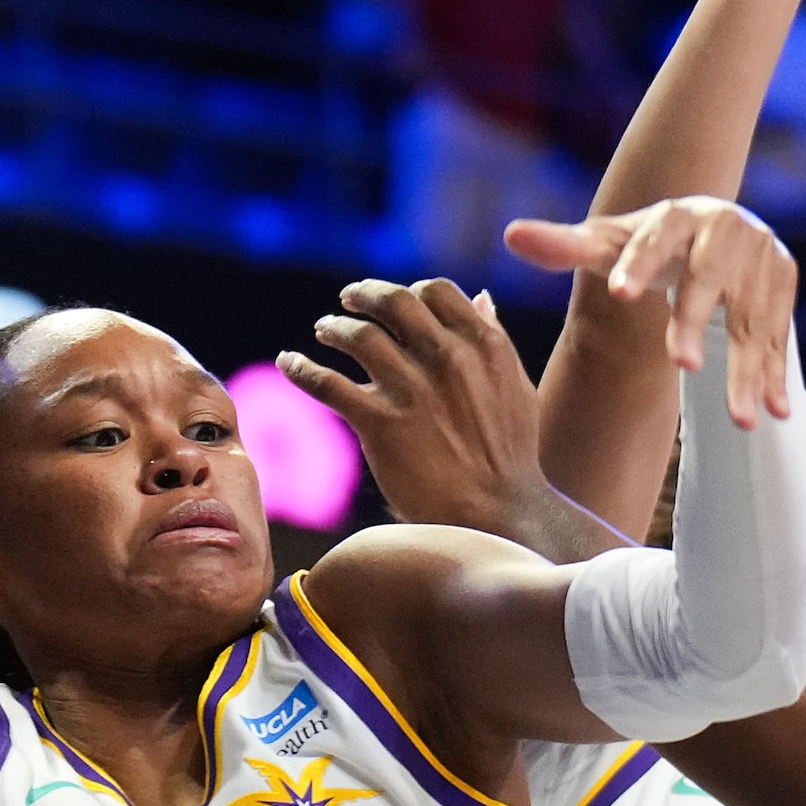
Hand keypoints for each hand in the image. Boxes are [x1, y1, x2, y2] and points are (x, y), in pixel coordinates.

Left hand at [280, 279, 550, 534]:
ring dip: (334, 327)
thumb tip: (479, 298)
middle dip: (364, 294)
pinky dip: (300, 369)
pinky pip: (327, 383)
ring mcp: (411, 389)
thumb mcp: (517, 386)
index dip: (408, 292)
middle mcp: (447, 358)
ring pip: (358, 336)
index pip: (434, 291)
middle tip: (347, 300)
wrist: (497, 513)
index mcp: (482, 344)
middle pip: (393, 303)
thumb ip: (495, 339)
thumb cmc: (510, 455)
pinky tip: (288, 363)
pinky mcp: (380, 423)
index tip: (392, 302)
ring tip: (323, 330)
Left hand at [503, 199, 797, 426]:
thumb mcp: (610, 244)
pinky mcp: (782, 283)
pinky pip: (779, 334)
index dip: (637, 265)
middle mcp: (722, 230)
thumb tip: (510, 235)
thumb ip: (565, 246)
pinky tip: (775, 411)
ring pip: (749, 318)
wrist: (716, 230)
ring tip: (739, 420)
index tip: (619, 294)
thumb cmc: (651, 244)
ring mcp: (759, 257)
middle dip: (694, 322)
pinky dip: (778, 373)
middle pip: (706, 279)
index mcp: (675, 216)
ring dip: (747, 369)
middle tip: (681, 365)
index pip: (653, 238)